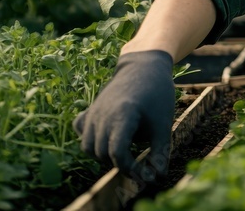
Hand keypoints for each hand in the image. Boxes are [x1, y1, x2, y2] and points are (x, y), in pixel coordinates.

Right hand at [73, 50, 174, 182]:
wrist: (145, 66)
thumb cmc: (157, 94)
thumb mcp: (163, 124)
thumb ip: (160, 152)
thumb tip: (157, 178)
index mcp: (122, 116)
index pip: (116, 154)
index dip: (130, 168)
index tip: (144, 172)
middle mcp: (102, 115)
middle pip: (102, 153)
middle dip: (120, 163)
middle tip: (139, 162)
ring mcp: (93, 112)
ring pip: (88, 147)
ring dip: (104, 154)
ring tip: (125, 148)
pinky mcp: (89, 110)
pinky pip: (81, 131)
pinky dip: (90, 139)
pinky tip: (108, 135)